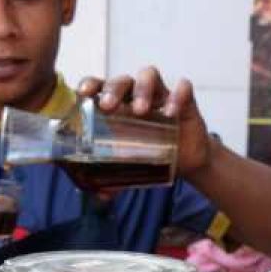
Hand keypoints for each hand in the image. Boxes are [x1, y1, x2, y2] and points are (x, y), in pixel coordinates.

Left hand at [77, 67, 212, 176]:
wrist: (187, 160)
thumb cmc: (152, 154)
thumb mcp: (132, 166)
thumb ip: (115, 178)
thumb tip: (100, 196)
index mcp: (118, 106)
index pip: (99, 86)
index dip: (90, 85)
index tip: (83, 94)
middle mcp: (136, 95)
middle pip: (121, 80)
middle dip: (113, 89)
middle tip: (108, 106)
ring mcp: (160, 94)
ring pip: (148, 75)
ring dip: (142, 89)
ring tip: (141, 111)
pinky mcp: (184, 99)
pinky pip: (183, 87)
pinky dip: (177, 96)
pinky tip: (172, 113)